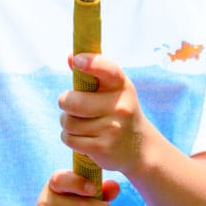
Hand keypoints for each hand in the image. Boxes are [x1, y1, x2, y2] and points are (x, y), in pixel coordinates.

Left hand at [59, 53, 153, 173]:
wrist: (140, 148)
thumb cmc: (120, 112)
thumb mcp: (114, 90)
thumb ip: (93, 74)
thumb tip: (71, 57)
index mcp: (122, 86)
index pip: (107, 69)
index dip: (91, 63)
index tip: (78, 61)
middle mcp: (120, 106)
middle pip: (72, 102)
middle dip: (65, 103)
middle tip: (71, 106)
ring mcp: (112, 128)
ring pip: (68, 122)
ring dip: (67, 123)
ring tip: (81, 124)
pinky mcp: (103, 148)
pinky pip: (70, 139)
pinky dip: (70, 138)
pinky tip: (83, 137)